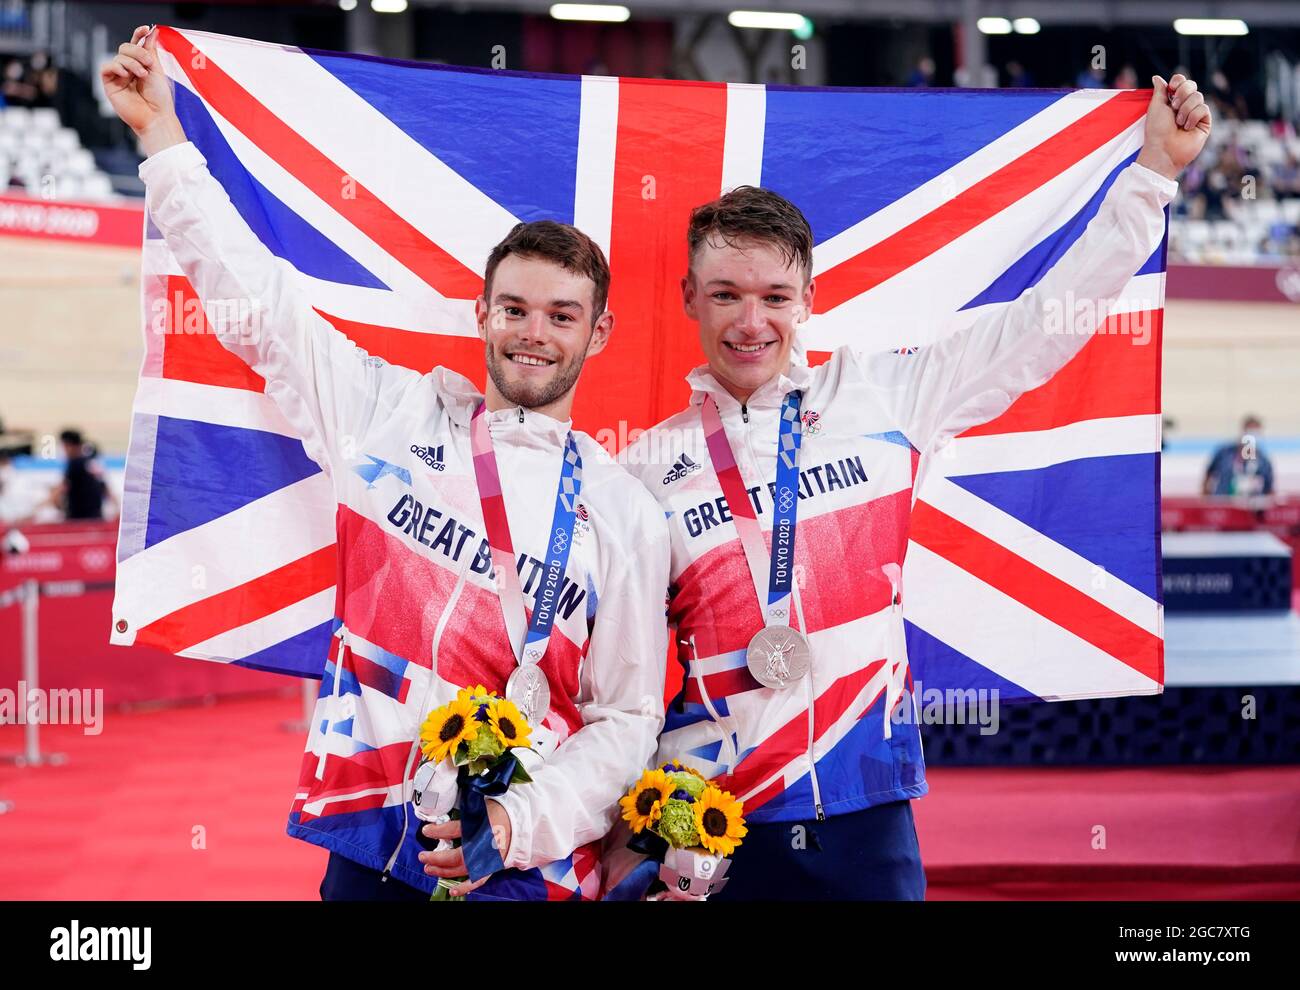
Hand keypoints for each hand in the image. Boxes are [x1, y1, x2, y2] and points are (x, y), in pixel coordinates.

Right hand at [99, 25, 185, 154]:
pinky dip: (116, 67)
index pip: (135, 45)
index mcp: (140, 65)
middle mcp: (128, 70)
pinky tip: (126, 74)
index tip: (146, 29)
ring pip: (118, 57)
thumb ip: (151, 50)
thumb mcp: (157, 70)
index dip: (138, 35)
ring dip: (131, 63)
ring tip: (142, 74)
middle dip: (137, 51)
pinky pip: (106, 68)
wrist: (157, 117)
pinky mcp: (110, 85)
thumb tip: (153, 31)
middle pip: (125, 48)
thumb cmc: (160, 98)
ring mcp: (118, 77)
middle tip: (149, 63)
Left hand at [416, 801, 511, 896]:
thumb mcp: (480, 807)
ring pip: (461, 870)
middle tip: (422, 856)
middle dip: (436, 858)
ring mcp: (486, 859)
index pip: (452, 831)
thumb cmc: (498, 813)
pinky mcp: (490, 867)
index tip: (425, 831)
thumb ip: (463, 813)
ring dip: (443, 871)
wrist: (518, 824)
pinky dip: (464, 887)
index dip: (436, 831)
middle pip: (455, 856)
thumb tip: (443, 813)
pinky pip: (476, 881)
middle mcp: (482, 846)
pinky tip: (452, 890)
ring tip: (429, 868)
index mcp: (479, 827)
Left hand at [1136, 73, 1211, 179]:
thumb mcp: (1156, 107)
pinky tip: (1187, 128)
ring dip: (1185, 109)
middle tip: (1173, 107)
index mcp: (1172, 100)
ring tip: (1178, 122)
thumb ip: (1159, 91)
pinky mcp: (1204, 122)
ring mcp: (1195, 114)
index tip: (1171, 89)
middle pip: (1192, 85)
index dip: (1179, 82)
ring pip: (1198, 96)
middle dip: (1182, 94)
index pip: (1182, 81)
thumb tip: (1156, 77)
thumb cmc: (1156, 130)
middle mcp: (1185, 105)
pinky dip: (1193, 117)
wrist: (1163, 150)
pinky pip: (1204, 109)